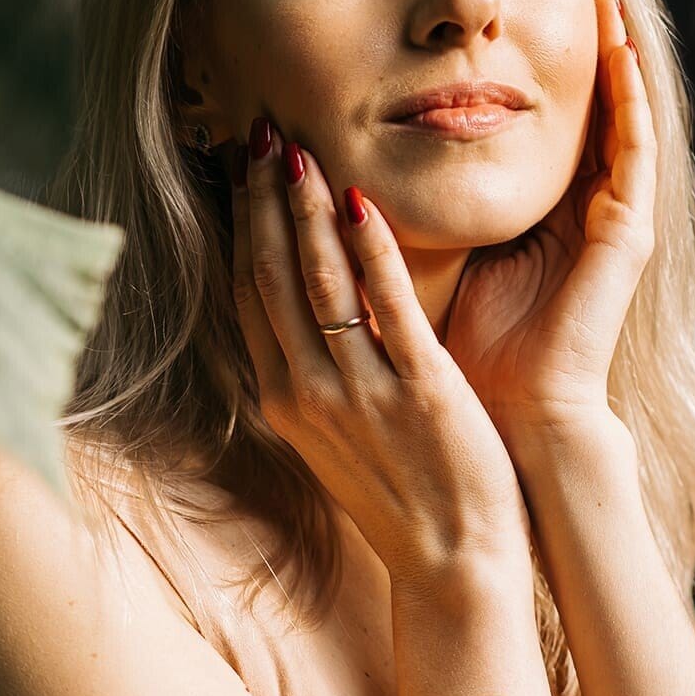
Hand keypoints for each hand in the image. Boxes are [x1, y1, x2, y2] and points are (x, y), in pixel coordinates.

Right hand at [228, 116, 533, 585]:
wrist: (454, 562)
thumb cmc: (401, 493)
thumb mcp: (335, 435)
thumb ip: (312, 373)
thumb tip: (294, 311)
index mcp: (285, 400)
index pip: (247, 293)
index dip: (241, 224)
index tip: (240, 168)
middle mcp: (309, 392)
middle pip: (270, 276)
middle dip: (263, 200)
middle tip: (262, 133)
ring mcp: (361, 392)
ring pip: (317, 283)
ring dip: (305, 210)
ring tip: (298, 150)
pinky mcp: (420, 390)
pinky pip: (386, 307)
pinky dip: (369, 251)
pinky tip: (361, 201)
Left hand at [443, 0, 653, 460]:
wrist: (508, 421)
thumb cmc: (463, 356)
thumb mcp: (431, 263)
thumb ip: (410, 216)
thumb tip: (345, 170)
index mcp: (537, 218)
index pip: (540, 126)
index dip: (531, 70)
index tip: (515, 12)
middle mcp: (578, 212)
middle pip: (585, 112)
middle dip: (581, 48)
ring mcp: (610, 222)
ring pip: (621, 120)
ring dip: (615, 56)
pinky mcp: (624, 236)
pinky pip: (636, 154)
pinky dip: (633, 100)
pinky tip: (623, 51)